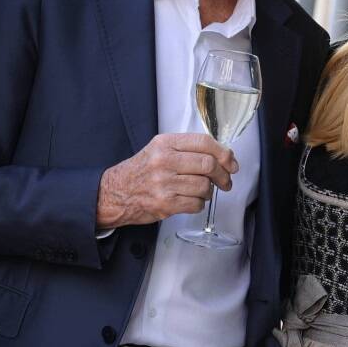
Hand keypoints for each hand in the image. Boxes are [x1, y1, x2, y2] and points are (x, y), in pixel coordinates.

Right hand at [96, 133, 237, 227]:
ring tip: (201, 191)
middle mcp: (164, 160)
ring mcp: (164, 183)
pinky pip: (196, 204)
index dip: (224, 153)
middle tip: (226, 181)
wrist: (115, 193)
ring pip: (204, 186)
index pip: (204, 142)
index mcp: (165, 143)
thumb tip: (221, 156)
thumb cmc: (140, 172)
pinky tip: (191, 200)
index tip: (231, 163)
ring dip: (209, 191)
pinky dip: (199, 204)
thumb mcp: (159, 149)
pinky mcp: (165, 203)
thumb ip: (186, 149)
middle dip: (223, 175)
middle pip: (208, 164)